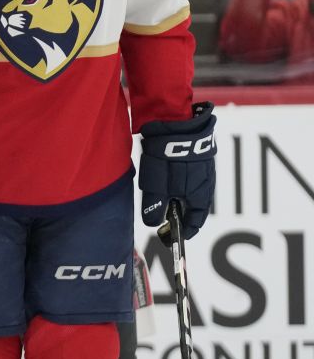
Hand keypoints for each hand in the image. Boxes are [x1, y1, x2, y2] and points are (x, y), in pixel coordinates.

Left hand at [138, 102, 215, 239]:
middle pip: (194, 205)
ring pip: (192, 189)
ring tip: (163, 196)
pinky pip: (190, 174)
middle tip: (165, 217)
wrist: (176, 123)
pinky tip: (167, 176)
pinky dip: (179, 181)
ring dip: (179, 196)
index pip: (195, 221)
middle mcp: (206, 183)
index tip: (172, 236)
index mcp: (201, 195)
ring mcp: (203, 168)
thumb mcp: (157, 186)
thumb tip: (152, 223)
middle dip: (180, 213)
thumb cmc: (168, 157)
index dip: (184, 231)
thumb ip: (154, 206)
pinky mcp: (197, 154)